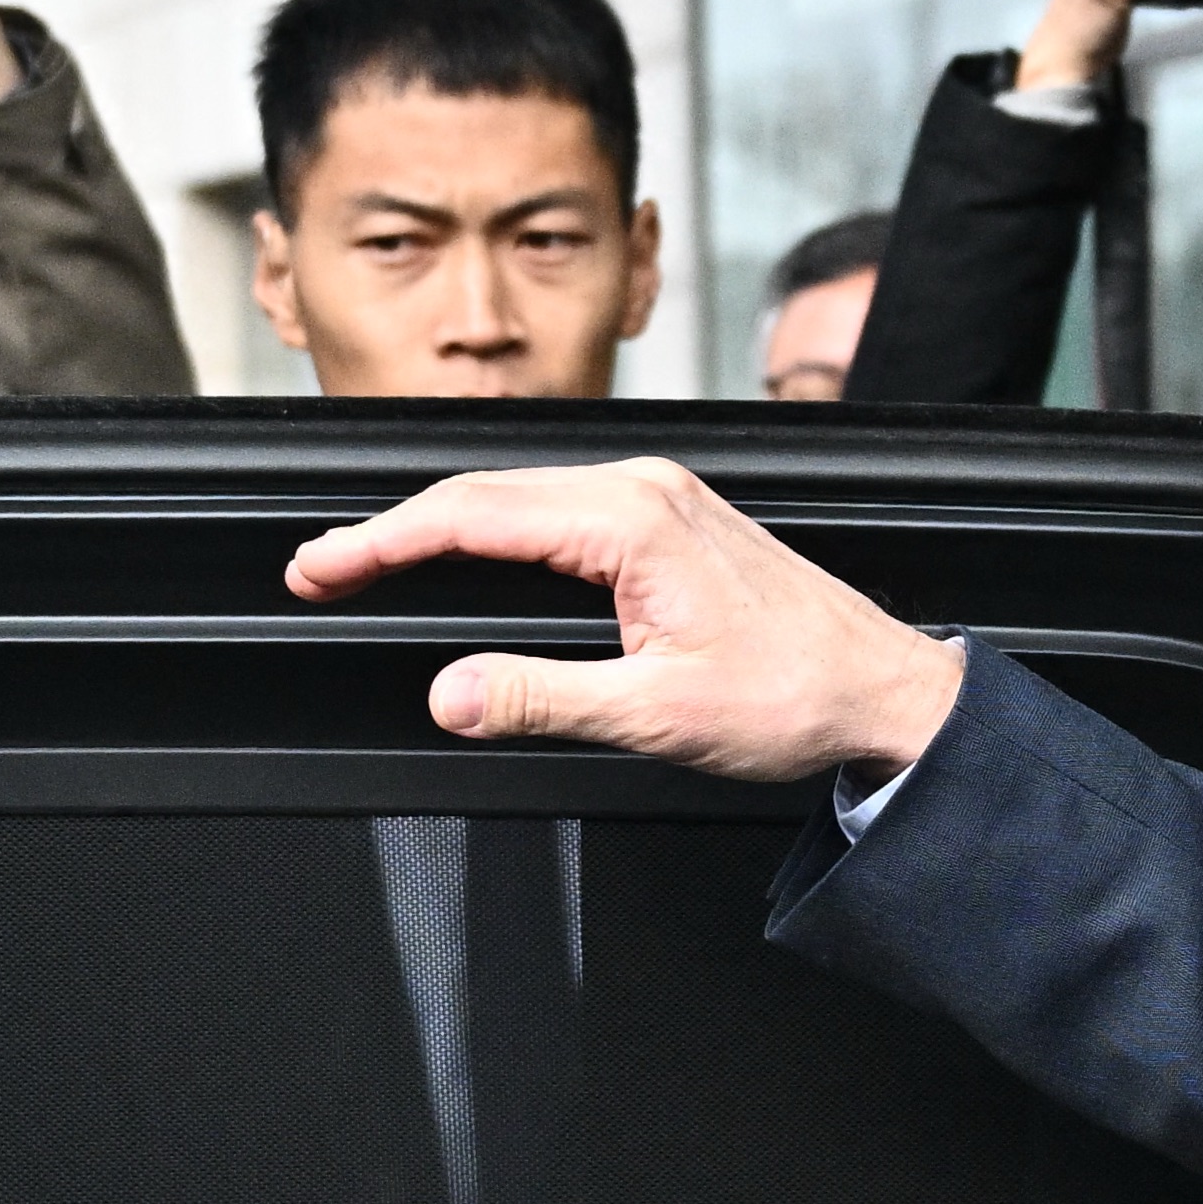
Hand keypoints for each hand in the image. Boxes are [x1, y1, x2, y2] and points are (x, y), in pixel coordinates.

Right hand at [285, 457, 966, 785]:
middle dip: (392, 530)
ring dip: (440, 529)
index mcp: (632, 519)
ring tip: (370, 562)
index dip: (380, 541)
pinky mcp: (669, 519)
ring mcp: (659, 498)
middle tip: (318, 569)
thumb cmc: (796, 695)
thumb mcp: (657, 714)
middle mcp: (644, 489)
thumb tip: (451, 693)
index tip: (319, 567)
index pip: (471, 515)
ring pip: (518, 498)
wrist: (883, 691)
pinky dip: (494, 532)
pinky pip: (557, 511)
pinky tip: (464, 556)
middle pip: (484, 494)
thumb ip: (543, 699)